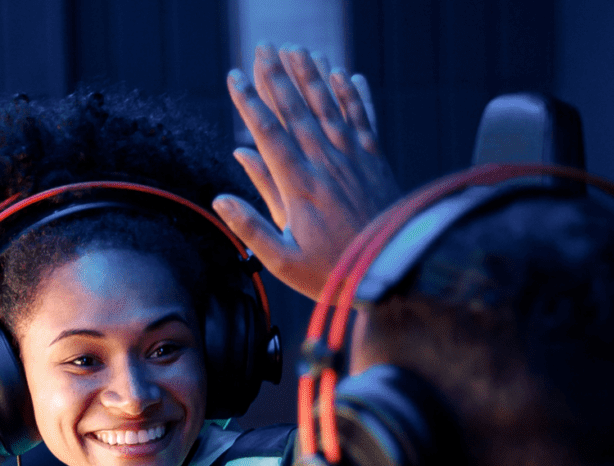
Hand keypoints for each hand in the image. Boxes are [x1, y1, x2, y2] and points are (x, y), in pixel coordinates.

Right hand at [216, 44, 399, 299]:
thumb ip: (251, 226)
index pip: (268, 133)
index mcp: (299, 185)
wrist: (394, 272)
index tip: (234, 76)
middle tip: (263, 46)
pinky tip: (346, 74)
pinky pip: (364, 120)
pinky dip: (355, 96)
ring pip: (329, 107)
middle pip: (297, 110)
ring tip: (297, 49)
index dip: (249, 102)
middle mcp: (326, 164)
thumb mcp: (283, 260)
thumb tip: (220, 198)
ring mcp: (353, 160)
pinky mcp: (376, 162)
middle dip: (277, 76)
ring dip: (312, 76)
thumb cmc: (333, 272)